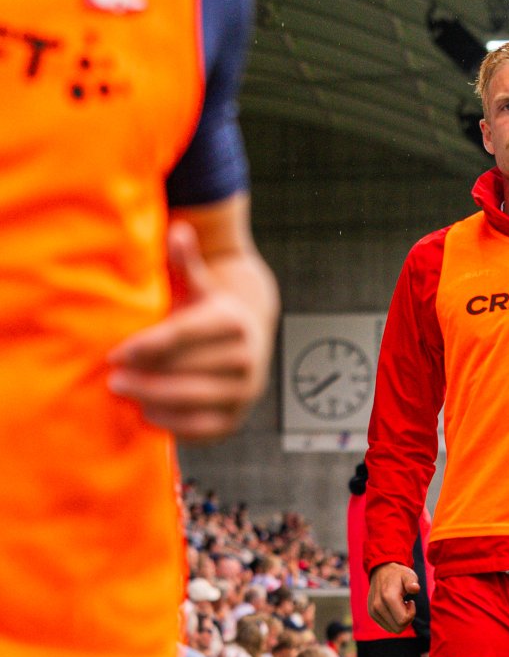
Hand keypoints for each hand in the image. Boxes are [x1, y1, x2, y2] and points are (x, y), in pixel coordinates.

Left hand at [107, 222, 271, 441]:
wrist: (249, 341)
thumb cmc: (208, 311)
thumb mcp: (198, 285)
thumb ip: (185, 261)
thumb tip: (178, 229)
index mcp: (232, 322)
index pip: (180, 336)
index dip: (143, 347)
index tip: (114, 354)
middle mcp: (245, 358)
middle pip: (183, 371)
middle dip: (143, 377)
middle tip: (111, 379)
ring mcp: (245, 391)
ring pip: (190, 400)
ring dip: (152, 400)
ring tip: (125, 393)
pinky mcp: (237, 418)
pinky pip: (200, 427)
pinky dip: (171, 423)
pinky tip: (147, 412)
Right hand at [368, 562, 418, 632]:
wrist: (381, 571)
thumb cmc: (398, 574)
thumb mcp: (408, 575)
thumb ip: (412, 581)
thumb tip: (415, 588)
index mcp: (388, 597)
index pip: (403, 620)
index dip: (411, 613)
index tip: (410, 602)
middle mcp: (378, 606)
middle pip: (398, 628)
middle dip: (407, 619)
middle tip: (406, 605)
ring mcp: (373, 611)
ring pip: (392, 629)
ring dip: (400, 620)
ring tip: (399, 606)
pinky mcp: (372, 614)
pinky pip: (387, 627)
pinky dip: (393, 621)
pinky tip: (393, 609)